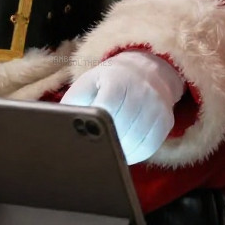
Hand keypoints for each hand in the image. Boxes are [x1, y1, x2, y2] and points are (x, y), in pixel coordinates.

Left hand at [61, 51, 183, 164]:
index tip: (89, 138)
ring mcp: (157, 106)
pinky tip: (123, 152)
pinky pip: (150, 146)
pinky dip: (134, 154)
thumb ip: (72, 104)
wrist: (145, 70)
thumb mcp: (86, 84)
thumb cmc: (107, 82)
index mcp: (117, 80)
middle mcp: (141, 91)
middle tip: (96, 151)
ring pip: (137, 140)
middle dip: (108, 143)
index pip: (108, 108)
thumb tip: (59, 127)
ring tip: (108, 152)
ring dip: (121, 152)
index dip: (98, 127)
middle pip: (123, 128)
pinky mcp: (165, 121)